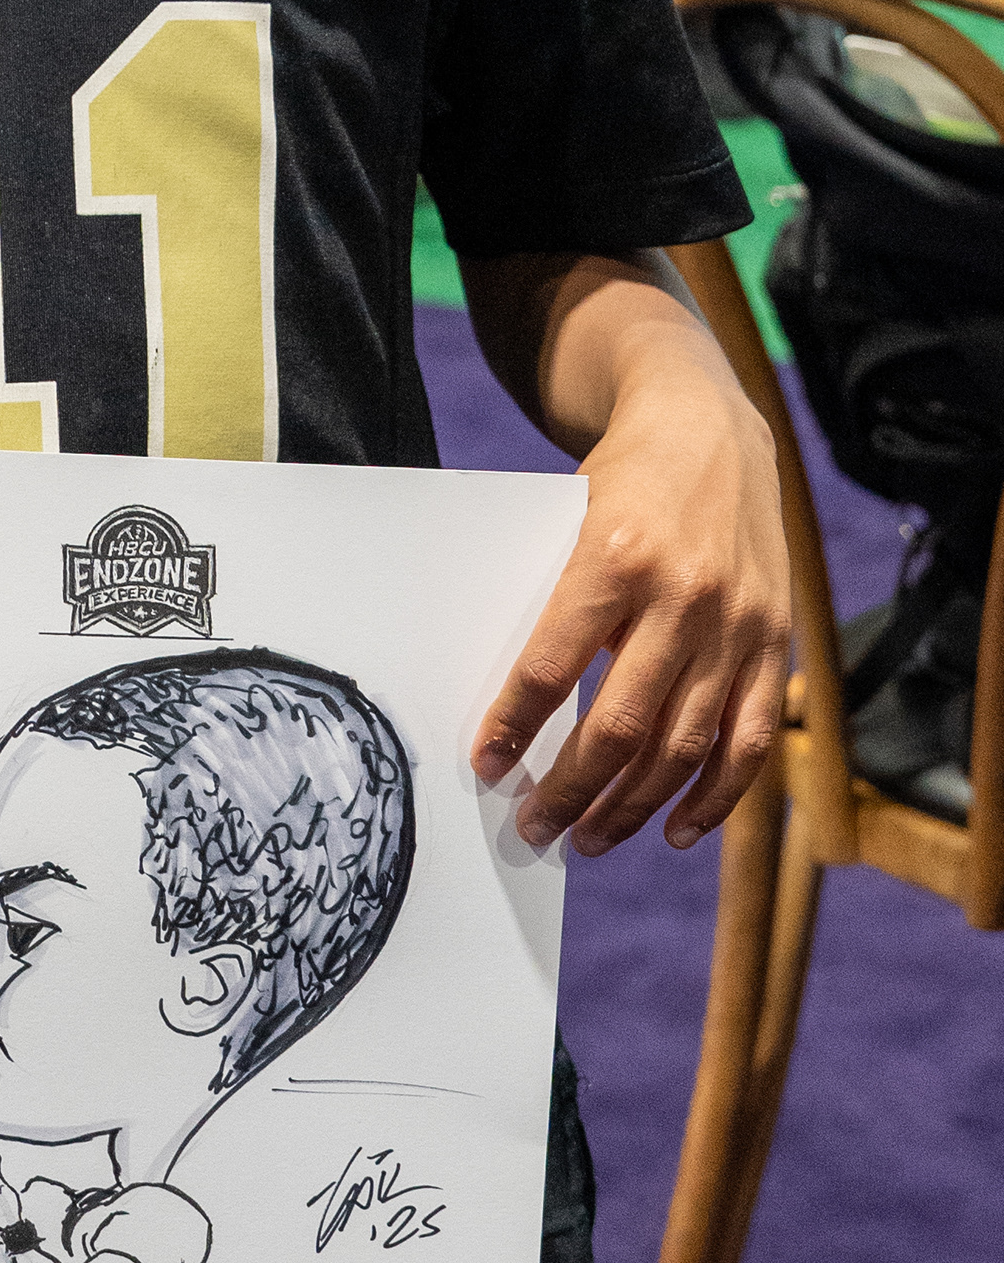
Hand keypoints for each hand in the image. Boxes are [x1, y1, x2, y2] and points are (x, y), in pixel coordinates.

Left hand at [464, 264, 789, 854]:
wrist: (708, 425)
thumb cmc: (621, 478)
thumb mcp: (571, 517)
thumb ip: (552, 600)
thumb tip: (507, 704)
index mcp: (614, 558)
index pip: (552, 666)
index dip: (514, 726)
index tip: (487, 766)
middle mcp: (683, 597)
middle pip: (620, 727)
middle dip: (569, 790)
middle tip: (533, 828)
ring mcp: (737, 625)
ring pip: (683, 749)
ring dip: (630, 807)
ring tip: (587, 838)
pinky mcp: (774, 641)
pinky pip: (748, 742)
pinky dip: (714, 799)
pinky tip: (674, 831)